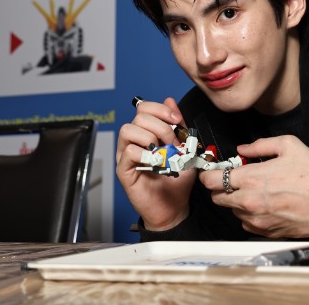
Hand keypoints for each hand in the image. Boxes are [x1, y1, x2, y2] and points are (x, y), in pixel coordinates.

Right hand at [116, 97, 196, 230]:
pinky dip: (146, 155)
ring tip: (164, 154)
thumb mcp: (184, 147)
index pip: (144, 107)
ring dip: (151, 138)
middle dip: (161, 126)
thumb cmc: (178, 179)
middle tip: (173, 143)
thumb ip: (178, 125)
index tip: (177, 120)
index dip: (161, 109)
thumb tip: (170, 100)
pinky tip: (157, 164)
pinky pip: (128, 152)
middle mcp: (134, 141)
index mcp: (147, 133)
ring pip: (128, 130)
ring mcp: (127, 155)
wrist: (175, 207)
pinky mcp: (124, 170)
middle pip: (138, 116)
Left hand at [198, 135, 308, 237]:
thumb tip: (243, 149)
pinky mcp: (265, 231)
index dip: (209, 175)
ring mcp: (257, 219)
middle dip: (221, 188)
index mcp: (251, 178)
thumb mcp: (288, 145)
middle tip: (235, 180)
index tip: (213, 171)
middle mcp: (249, 201)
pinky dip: (250, 215)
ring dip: (237, 201)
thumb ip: (259, 145)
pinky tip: (264, 205)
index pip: (212, 180)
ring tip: (256, 192)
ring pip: (232, 211)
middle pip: (217, 198)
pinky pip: (246, 224)